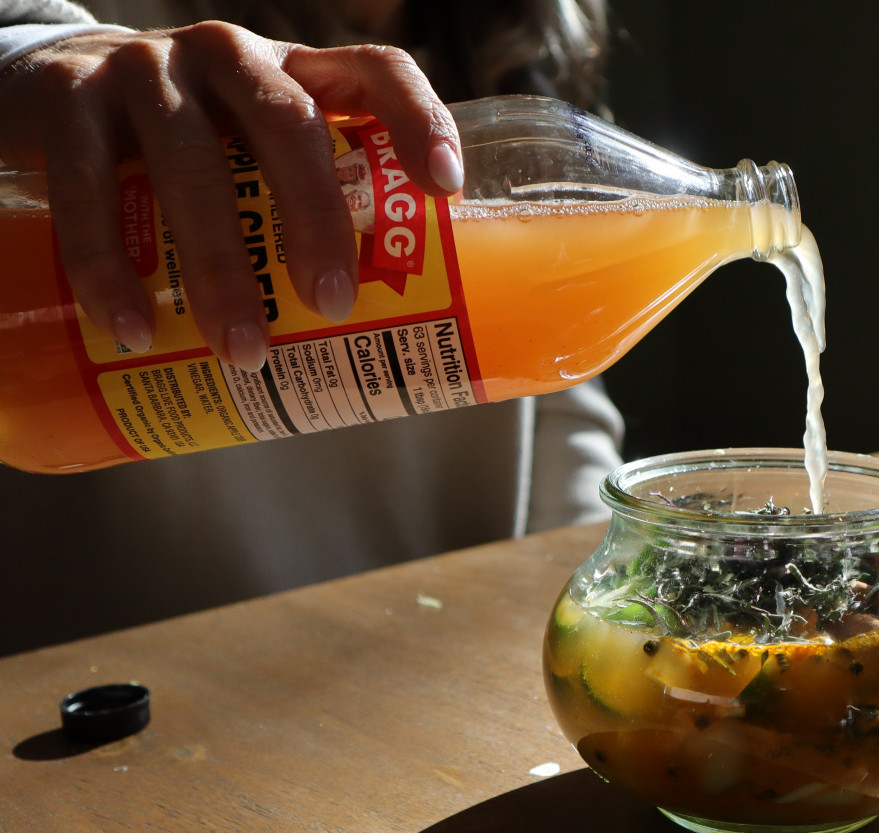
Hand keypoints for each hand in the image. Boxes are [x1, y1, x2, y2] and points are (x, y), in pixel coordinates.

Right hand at [0, 21, 463, 369]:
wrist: (53, 93)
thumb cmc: (194, 146)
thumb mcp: (258, 158)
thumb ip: (311, 213)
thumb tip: (387, 341)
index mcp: (295, 71)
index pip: (376, 71)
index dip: (420, 120)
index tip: (445, 191)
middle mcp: (227, 57)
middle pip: (289, 123)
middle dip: (315, 216)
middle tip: (332, 304)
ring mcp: (144, 70)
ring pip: (190, 162)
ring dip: (219, 266)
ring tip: (244, 349)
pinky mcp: (65, 101)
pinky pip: (87, 189)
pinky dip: (109, 267)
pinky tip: (132, 328)